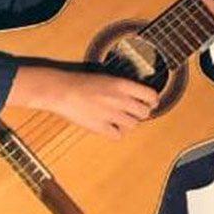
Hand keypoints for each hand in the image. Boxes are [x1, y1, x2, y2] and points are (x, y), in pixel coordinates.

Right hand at [8, 66, 159, 138]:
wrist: (61, 90)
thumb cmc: (80, 82)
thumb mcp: (107, 78)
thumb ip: (123, 87)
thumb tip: (137, 97)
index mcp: (122, 84)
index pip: (151, 95)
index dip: (153, 101)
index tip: (151, 103)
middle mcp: (120, 99)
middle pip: (144, 113)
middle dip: (141, 113)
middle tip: (133, 112)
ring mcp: (110, 114)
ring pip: (133, 125)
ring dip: (129, 123)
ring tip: (119, 119)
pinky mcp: (100, 127)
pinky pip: (118, 136)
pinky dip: (116, 133)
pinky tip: (110, 127)